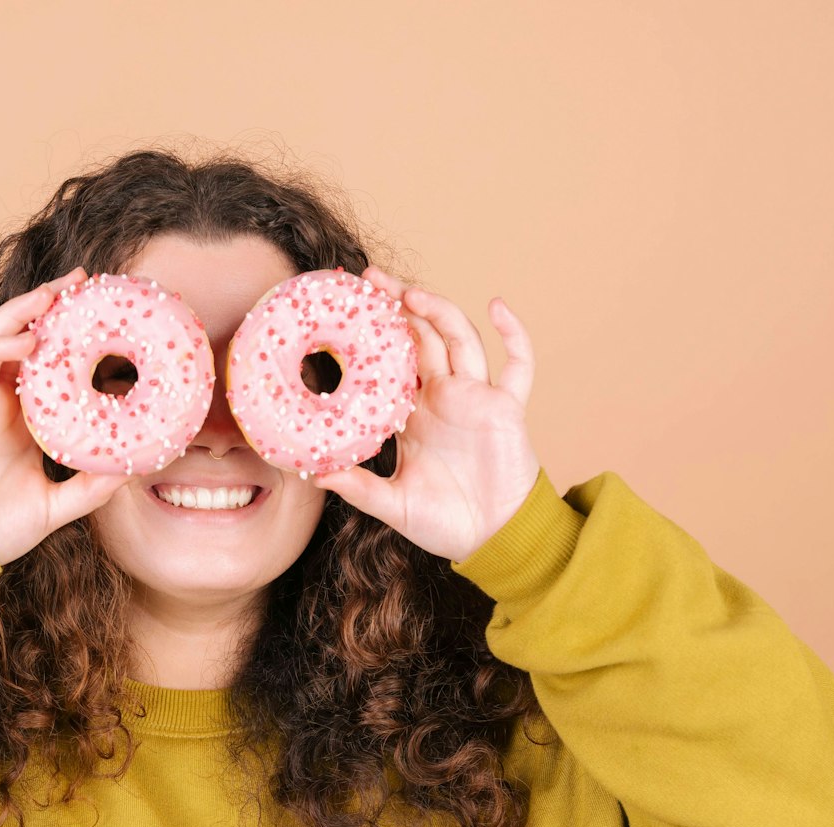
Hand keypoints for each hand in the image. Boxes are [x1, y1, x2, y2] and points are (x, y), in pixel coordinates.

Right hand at [0, 265, 132, 564]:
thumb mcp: (58, 505)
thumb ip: (90, 487)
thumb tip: (133, 470)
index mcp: (23, 417)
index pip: (46, 360)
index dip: (68, 333)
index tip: (101, 312)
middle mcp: (0, 401)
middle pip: (21, 336)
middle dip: (47, 304)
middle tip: (82, 280)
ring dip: (22, 312)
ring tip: (53, 293)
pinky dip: (0, 347)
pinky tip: (28, 341)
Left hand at [312, 266, 543, 564]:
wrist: (493, 539)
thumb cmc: (444, 523)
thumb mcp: (391, 505)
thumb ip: (358, 488)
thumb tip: (315, 474)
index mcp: (412, 415)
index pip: (388, 362)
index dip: (372, 335)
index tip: (346, 310)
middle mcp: (442, 397)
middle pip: (420, 337)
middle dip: (398, 306)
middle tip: (370, 280)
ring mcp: (476, 397)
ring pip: (458, 339)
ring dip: (438, 311)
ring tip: (409, 293)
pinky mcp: (506, 406)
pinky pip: (518, 364)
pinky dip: (514, 334)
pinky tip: (498, 307)